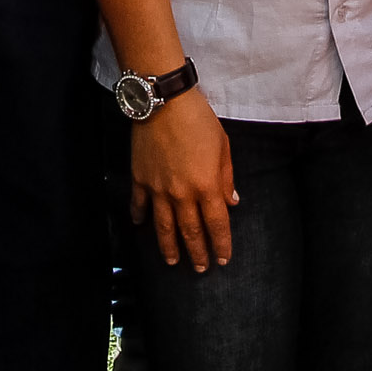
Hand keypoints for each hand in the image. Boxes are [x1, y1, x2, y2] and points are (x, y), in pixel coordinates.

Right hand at [128, 88, 238, 271]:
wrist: (164, 102)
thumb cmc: (198, 120)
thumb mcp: (223, 146)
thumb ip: (226, 177)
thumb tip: (232, 201)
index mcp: (206, 186)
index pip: (217, 224)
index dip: (221, 244)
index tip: (223, 259)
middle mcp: (182, 194)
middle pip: (190, 231)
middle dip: (197, 253)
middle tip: (200, 268)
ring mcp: (158, 189)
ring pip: (164, 227)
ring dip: (169, 247)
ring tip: (172, 261)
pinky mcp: (140, 179)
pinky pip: (139, 204)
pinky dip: (140, 217)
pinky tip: (141, 226)